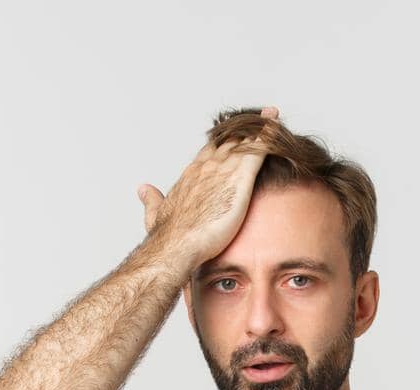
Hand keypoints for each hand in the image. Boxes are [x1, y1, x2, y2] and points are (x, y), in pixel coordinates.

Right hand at [136, 105, 279, 267]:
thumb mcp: (155, 214)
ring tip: (272, 114)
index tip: (231, 135)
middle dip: (243, 129)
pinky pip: (258, 150)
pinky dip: (268, 136)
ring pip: (244, 140)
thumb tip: (143, 189)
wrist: (176, 244)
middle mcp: (207, 167)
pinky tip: (277, 126)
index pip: (209, 151)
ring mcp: (223, 170)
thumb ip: (152, 200)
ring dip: (259, 127)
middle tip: (258, 118)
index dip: (222, 142)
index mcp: (191, 174)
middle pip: (228, 141)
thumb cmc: (167, 236)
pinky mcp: (239, 178)